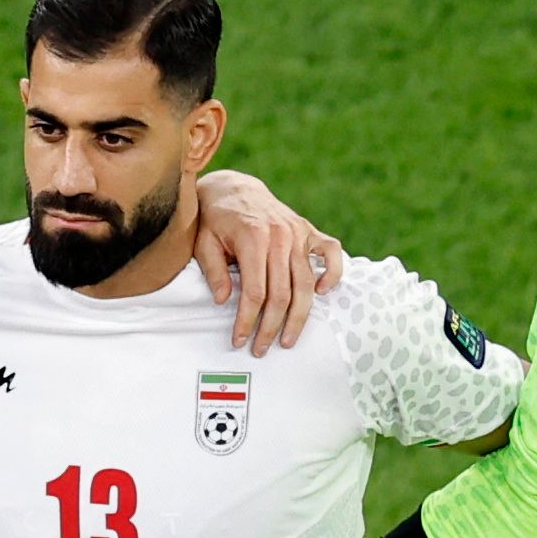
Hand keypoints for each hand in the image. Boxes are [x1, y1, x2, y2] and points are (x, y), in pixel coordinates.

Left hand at [189, 171, 339, 354]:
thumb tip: (223, 301)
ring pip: (306, 284)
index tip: (240, 340)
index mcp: (253, 237)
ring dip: (299, 317)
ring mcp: (298, 232)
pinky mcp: (309, 231)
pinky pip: (331, 252)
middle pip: (282, 294)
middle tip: (262, 349)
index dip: (247, 320)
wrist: (233, 188)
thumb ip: (213, 270)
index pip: (255, 291)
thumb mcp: (203, 241)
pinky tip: (322, 293)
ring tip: (288, 340)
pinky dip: (332, 273)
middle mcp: (280, 235)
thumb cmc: (215, 219)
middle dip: (271, 327)